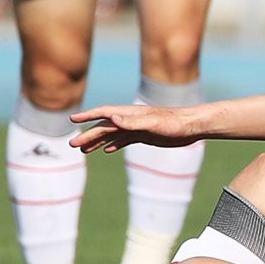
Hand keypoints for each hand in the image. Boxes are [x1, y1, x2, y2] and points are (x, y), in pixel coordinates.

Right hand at [69, 104, 201, 152]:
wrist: (192, 126)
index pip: (104, 113)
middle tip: (72, 145)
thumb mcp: (154, 123)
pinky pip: (124, 140)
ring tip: (83, 150)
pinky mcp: (144, 135)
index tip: (72, 119)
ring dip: (97, 141)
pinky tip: (106, 150)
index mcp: (130, 114)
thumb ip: (132, 121)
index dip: (88, 115)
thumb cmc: (175, 123)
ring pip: (112, 134)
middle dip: (88, 135)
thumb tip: (112, 117)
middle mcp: (131, 119)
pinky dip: (113, 144)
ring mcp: (137, 128)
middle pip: (105, 127)